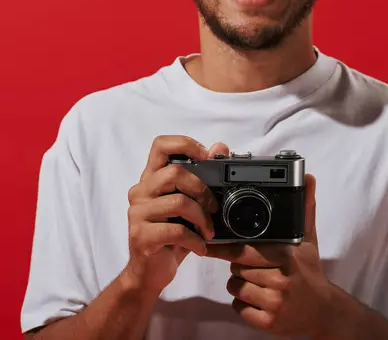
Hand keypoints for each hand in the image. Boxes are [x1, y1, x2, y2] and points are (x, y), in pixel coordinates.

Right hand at [123, 135, 229, 292]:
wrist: (149, 272)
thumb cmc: (171, 236)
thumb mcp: (189, 205)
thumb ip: (203, 177)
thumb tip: (220, 147)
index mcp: (152, 179)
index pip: (161, 145)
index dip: (185, 144)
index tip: (206, 157)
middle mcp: (140, 191)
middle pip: (174, 173)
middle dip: (202, 190)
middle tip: (212, 208)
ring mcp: (138, 213)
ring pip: (178, 202)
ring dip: (201, 218)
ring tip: (208, 231)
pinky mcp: (141, 236)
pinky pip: (176, 230)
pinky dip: (195, 240)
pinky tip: (200, 247)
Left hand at [206, 174, 334, 338]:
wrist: (323, 312)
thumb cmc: (310, 274)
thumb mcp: (308, 241)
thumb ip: (304, 209)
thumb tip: (310, 178)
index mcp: (286, 257)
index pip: (245, 251)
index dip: (227, 248)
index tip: (209, 244)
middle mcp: (280, 279)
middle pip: (237, 269)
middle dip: (241, 267)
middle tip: (257, 267)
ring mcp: (274, 303)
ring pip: (235, 288)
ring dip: (241, 285)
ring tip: (260, 283)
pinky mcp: (267, 322)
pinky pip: (239, 308)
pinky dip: (245, 304)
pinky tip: (261, 299)